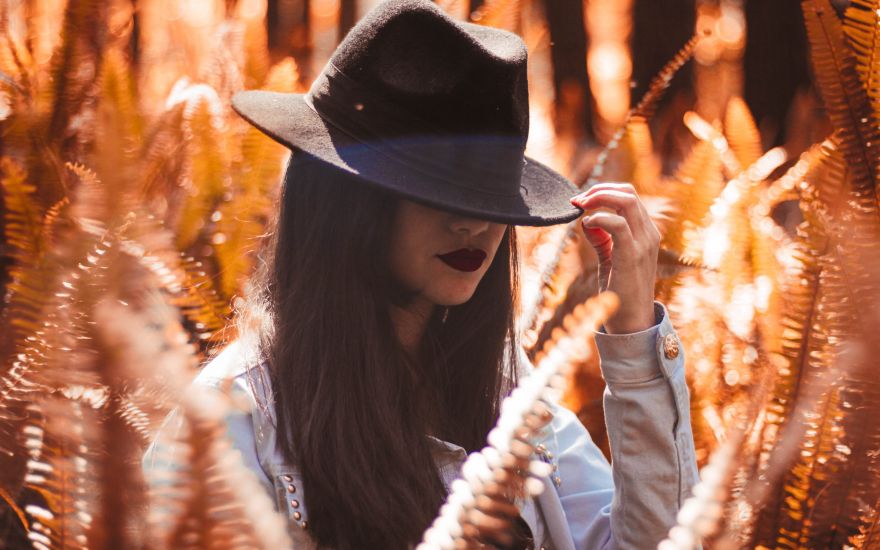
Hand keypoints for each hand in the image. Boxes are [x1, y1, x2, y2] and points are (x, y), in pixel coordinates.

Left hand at [569, 183, 659, 333]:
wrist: (632, 320)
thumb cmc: (621, 291)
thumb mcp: (609, 259)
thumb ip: (601, 239)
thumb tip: (586, 221)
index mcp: (645, 232)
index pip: (628, 196)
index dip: (603, 191)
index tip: (581, 201)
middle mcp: (648, 233)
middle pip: (627, 192)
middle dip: (598, 190)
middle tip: (577, 201)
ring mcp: (643, 243)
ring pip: (626, 201)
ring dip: (598, 198)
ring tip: (580, 208)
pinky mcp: (632, 255)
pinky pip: (618, 225)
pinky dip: (600, 218)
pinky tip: (587, 225)